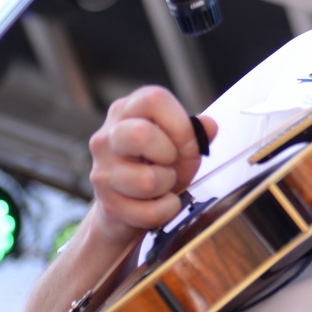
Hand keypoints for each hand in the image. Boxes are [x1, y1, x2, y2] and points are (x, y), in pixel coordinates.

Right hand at [87, 86, 217, 248]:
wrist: (128, 208)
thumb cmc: (156, 167)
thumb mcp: (181, 145)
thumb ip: (196, 133)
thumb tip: (209, 125)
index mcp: (127, 110)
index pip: (153, 99)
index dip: (179, 123)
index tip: (187, 143)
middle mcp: (108, 136)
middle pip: (141, 135)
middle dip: (169, 154)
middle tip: (170, 162)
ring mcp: (102, 170)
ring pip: (148, 180)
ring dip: (168, 186)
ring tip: (163, 184)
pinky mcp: (107, 204)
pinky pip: (150, 212)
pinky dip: (166, 210)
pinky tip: (160, 204)